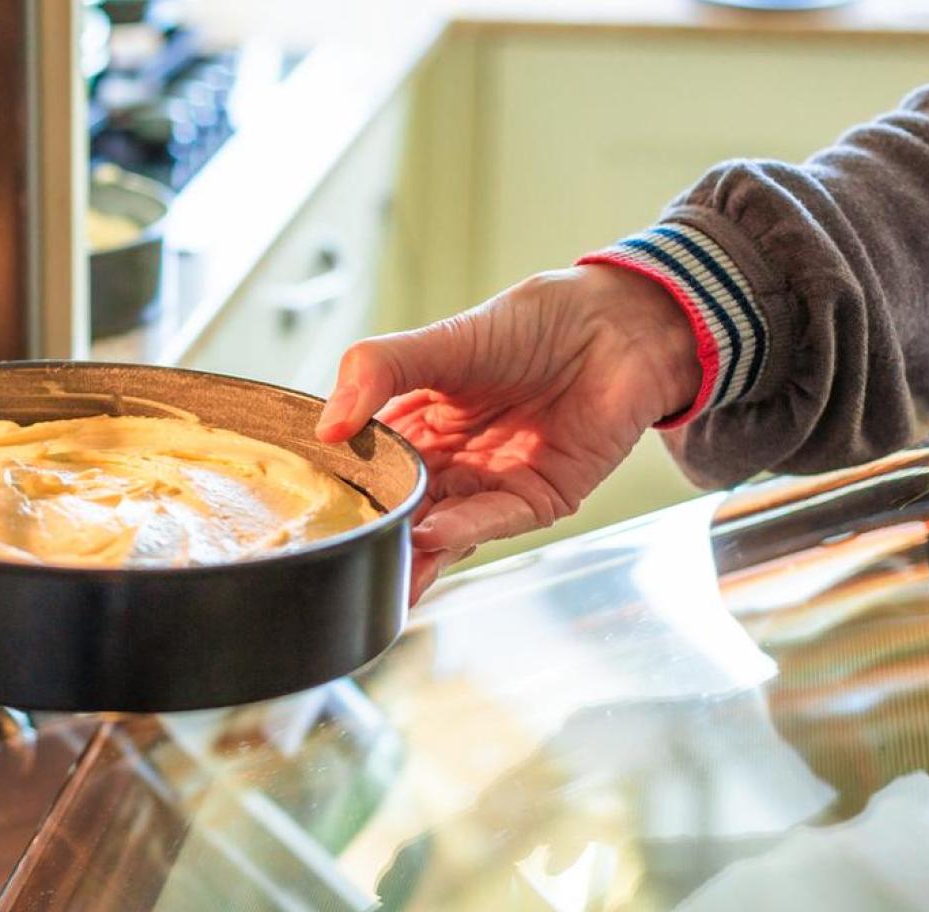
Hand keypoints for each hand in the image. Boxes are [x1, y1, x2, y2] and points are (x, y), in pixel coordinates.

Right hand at [316, 265, 700, 600]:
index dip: (342, 492)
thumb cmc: (533, 325)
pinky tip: (430, 535)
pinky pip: (494, 520)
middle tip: (337, 564)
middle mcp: (451, 464)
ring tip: (377, 570)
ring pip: (442, 531)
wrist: (618, 324)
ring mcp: (492, 486)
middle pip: (402, 513)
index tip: (310, 514)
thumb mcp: (437, 342)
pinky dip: (461, 529)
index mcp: (417, 427)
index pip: (369, 471)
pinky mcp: (538, 500)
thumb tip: (326, 425)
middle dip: (374, 542)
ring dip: (410, 553)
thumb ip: (377, 372)